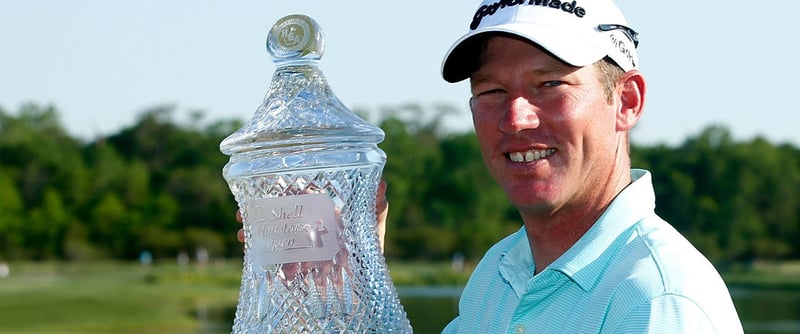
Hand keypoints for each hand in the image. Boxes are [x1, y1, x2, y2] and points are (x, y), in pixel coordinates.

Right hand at [236, 180, 388, 252]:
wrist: (369, 282)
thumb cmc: (371, 248)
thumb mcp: (374, 226)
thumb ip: (377, 207)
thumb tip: (382, 184)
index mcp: (323, 210)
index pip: (298, 195)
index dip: (281, 191)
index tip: (264, 189)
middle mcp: (309, 225)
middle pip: (278, 214)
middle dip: (259, 213)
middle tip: (241, 214)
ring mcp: (301, 246)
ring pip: (274, 236)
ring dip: (256, 235)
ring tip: (242, 237)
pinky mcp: (299, 266)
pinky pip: (278, 261)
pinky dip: (267, 261)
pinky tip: (260, 262)